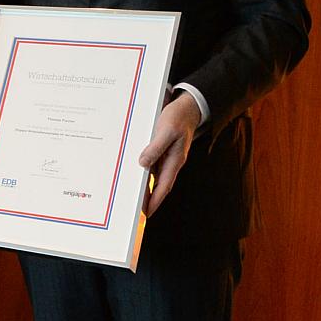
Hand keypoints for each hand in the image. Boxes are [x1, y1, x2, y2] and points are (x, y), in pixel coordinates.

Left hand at [138, 92, 201, 216]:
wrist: (187, 108)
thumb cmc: (178, 118)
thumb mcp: (166, 131)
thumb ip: (156, 148)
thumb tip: (143, 163)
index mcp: (175, 160)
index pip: (164, 186)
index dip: (155, 200)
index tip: (147, 212)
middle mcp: (171, 161)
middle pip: (159, 185)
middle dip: (149, 198)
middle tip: (136, 210)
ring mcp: (167, 157)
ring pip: (154, 176)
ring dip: (145, 186)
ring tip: (133, 197)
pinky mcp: (163, 150)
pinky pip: (152, 165)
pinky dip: (144, 172)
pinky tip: (134, 174)